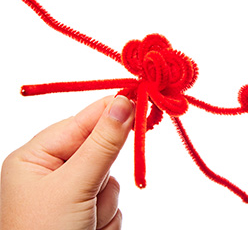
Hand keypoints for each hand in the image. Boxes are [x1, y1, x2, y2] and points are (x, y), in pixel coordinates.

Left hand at [0, 96, 134, 229]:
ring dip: (105, 202)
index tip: (139, 101)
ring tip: (86, 222)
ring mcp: (72, 194)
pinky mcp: (87, 212)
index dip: (111, 111)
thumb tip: (124, 103)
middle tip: (97, 186)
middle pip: (100, 152)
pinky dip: (107, 217)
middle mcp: (52, 172)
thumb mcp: (73, 186)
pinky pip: (113, 203)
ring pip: (111, 181)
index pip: (81, 121)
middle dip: (104, 173)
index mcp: (36, 157)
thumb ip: (102, 144)